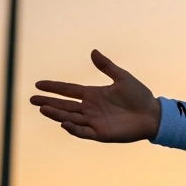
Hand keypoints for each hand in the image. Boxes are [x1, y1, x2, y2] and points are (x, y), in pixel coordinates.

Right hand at [29, 49, 159, 142]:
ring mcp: (94, 121)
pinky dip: (73, 128)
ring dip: (56, 114)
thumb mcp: (122, 78)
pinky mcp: (101, 133)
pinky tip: (64, 122)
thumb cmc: (140, 96)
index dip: (54, 87)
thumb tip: (93, 51)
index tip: (38, 84)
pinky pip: (83, 132)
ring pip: (70, 118)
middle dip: (48, 102)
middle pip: (64, 105)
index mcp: (93, 94)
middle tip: (32, 99)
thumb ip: (107, 66)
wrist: (153, 114)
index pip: (68, 90)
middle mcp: (90, 108)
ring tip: (43, 108)